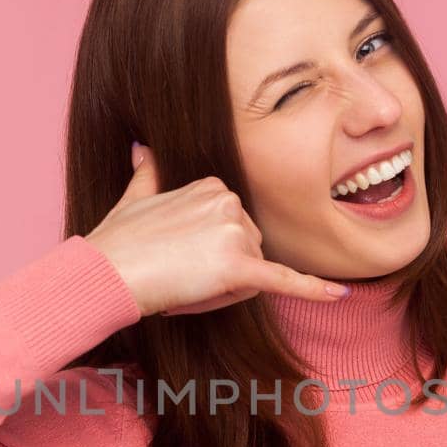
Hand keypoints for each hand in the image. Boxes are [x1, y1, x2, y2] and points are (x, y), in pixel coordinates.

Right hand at [86, 142, 349, 316]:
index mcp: (212, 185)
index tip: (178, 257)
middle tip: (180, 276)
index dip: (210, 252)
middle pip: (248, 250)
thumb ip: (147, 173)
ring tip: (187, 284)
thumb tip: (142, 150)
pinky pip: (284, 281)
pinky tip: (338, 296)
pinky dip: (312, 290)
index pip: (234, 229)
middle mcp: (230, 202)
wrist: (108, 271)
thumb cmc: (118, 241)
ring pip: (253, 274)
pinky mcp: (239, 267)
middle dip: (223, 270)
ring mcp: (235, 233)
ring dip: (226, 289)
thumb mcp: (135, 196)